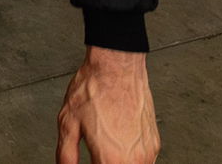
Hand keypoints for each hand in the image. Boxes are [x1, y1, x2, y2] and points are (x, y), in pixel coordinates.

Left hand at [57, 47, 158, 163]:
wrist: (117, 67)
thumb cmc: (93, 90)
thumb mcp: (68, 123)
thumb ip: (66, 154)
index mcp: (111, 159)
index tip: (89, 161)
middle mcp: (135, 160)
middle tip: (94, 156)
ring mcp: (148, 152)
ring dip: (117, 163)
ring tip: (103, 151)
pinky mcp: (154, 143)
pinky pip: (144, 161)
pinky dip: (129, 159)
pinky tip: (116, 146)